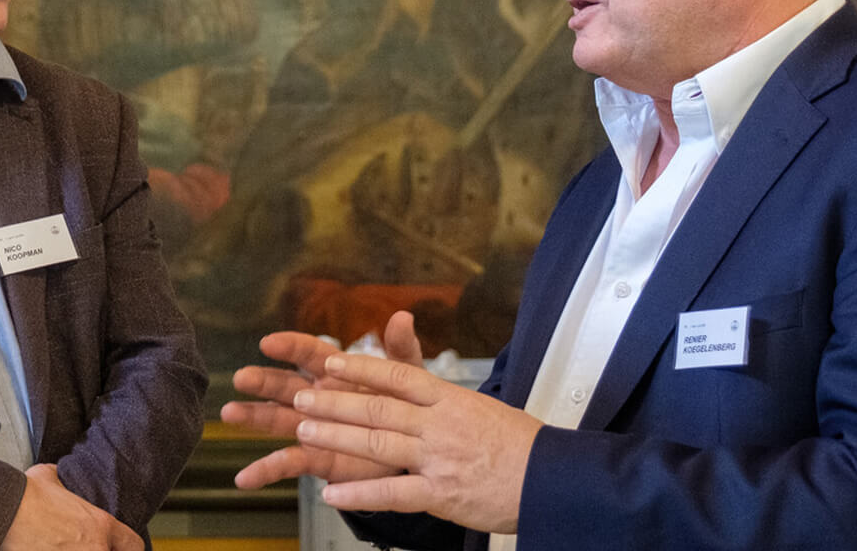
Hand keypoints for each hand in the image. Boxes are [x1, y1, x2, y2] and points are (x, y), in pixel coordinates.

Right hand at [0, 463, 141, 550]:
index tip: (121, 550)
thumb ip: (62, 483)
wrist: (3, 513)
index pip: (133, 546)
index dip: (128, 549)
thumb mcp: (49, 477)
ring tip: (60, 546)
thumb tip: (57, 481)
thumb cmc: (24, 496)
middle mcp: (95, 550)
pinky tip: (45, 550)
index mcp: (100, 526)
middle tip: (82, 547)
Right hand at [221, 312, 425, 487]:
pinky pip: (286, 463)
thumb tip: (402, 316)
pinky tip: (244, 478)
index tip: (268, 342)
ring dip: (252, 417)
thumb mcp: (407, 376)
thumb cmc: (405, 404)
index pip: (308, 353)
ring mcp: (312, 427)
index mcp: (335, 371)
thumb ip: (400, 349)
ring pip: (276, 419)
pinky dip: (265, 471)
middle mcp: (316, 396)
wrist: (412, 448)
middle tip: (242, 377)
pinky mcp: (315, 457)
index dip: (289, 347)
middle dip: (262, 381)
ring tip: (228, 413)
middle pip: (283, 385)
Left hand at [292, 351, 542, 534]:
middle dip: (333, 401)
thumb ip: (443, 400)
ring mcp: (439, 458)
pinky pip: (392, 493)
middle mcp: (440, 424)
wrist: (555, 480)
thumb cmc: (524, 447)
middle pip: (377, 407)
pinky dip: (359, 494)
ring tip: (302, 432)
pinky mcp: (441, 494)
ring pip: (377, 443)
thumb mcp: (483, 408)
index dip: (360, 368)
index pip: (397, 375)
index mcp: (451, 398)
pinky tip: (331, 493)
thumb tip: (415, 388)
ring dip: (335, 436)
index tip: (330, 362)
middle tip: (301, 397)